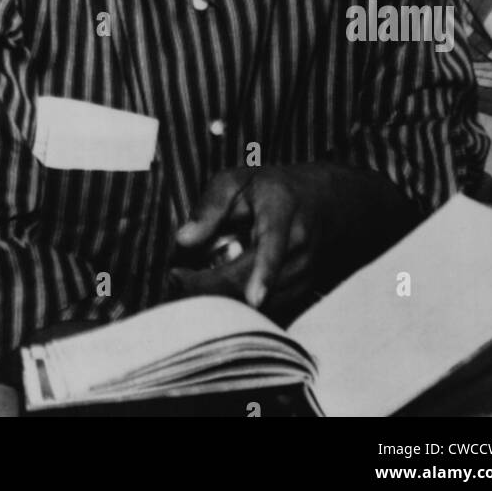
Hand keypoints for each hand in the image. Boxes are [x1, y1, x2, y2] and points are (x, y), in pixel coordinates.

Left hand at [170, 166, 324, 317]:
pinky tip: (213, 289)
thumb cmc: (267, 189)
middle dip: (212, 288)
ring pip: (257, 302)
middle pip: (256, 281)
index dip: (265, 272)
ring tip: (188, 280)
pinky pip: (263, 309)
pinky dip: (235, 305)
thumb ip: (209, 206)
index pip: (274, 245)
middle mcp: (299, 244)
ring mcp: (304, 271)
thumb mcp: (234, 181)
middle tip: (174, 278)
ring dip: (219, 299)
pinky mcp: (300, 292)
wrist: (317, 201)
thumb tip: (184, 240)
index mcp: (281, 210)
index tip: (254, 299)